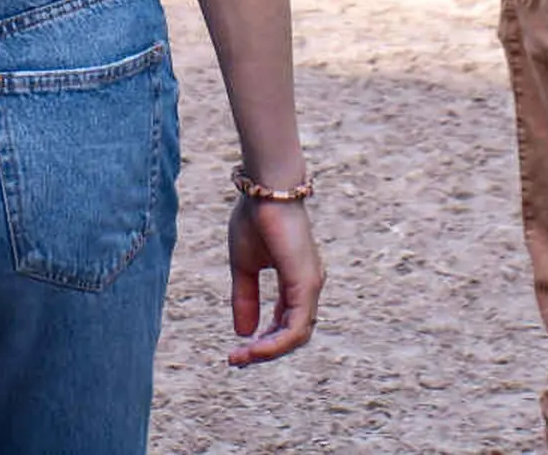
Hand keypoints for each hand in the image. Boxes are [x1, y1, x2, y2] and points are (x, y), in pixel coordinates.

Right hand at [227, 196, 321, 364]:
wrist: (265, 189)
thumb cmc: (256, 217)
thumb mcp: (244, 266)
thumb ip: (245, 298)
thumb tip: (243, 333)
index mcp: (297, 281)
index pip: (286, 323)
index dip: (264, 340)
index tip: (237, 350)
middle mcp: (308, 287)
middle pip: (293, 335)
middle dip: (264, 350)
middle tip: (236, 359)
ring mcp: (310, 286)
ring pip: (297, 336)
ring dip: (268, 351)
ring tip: (242, 356)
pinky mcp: (307, 283)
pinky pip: (297, 326)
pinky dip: (276, 342)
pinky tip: (253, 346)